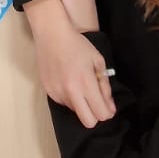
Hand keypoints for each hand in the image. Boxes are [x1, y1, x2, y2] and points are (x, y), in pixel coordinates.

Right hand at [25, 0, 114, 129]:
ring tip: (78, 84)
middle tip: (95, 101)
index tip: (108, 105)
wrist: (51, 35)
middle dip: (95, 115)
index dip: (107, 112)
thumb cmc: (78, 45)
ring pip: (75, 111)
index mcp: (85, 83)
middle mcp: (70, 92)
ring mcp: (57, 93)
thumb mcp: (98, 62)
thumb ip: (105, 86)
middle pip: (88, 122)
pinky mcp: (48, 91)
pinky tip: (67, 81)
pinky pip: (63, 103)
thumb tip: (110, 107)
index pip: (101, 114)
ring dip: (81, 104)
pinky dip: (69, 97)